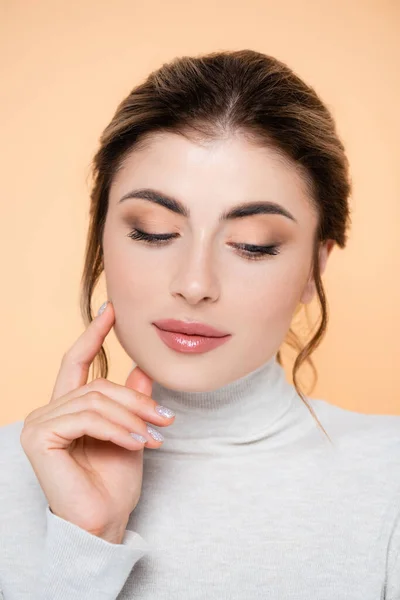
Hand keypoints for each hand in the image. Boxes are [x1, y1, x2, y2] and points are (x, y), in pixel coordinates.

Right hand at [20, 301, 174, 543]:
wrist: (105, 523)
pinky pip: (86, 417)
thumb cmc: (114, 484)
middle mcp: (48, 411)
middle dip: (135, 399)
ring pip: (95, 399)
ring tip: (152, 437)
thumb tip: (141, 367)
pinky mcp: (39, 437)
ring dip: (131, 417)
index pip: (77, 361)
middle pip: (97, 383)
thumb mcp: (132, 432)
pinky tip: (135, 444)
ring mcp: (40, 423)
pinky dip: (116, 428)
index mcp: (68, 408)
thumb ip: (132, 399)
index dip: (93, 333)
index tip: (111, 309)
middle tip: (165, 419)